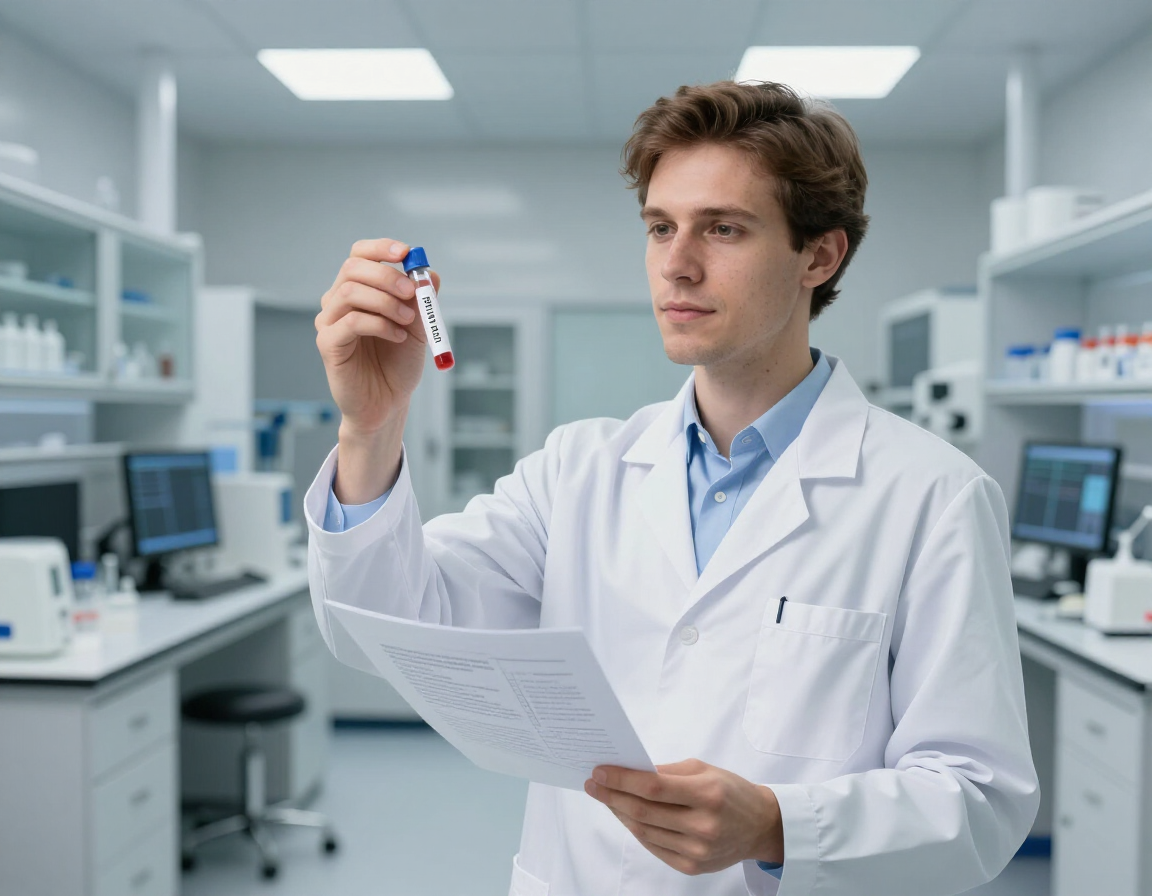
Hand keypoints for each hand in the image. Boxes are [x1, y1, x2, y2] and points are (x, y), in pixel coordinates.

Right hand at [314, 238, 440, 502]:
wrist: (388, 402)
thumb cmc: (398, 364)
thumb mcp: (419, 327)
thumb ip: (423, 300)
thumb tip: (430, 273)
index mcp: (358, 290)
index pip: (359, 255)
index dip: (380, 248)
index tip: (405, 253)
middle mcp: (338, 301)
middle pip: (353, 268)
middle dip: (387, 276)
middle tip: (412, 292)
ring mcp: (329, 322)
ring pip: (350, 292)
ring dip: (386, 302)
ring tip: (407, 322)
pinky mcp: (327, 344)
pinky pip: (350, 322)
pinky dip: (379, 324)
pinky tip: (397, 337)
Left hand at [584, 759, 782, 875]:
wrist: (760, 826)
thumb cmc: (730, 791)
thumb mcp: (704, 769)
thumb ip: (667, 772)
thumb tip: (629, 771)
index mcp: (707, 794)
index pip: (652, 787)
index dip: (621, 779)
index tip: (600, 771)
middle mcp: (702, 825)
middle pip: (643, 811)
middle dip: (612, 796)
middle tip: (593, 784)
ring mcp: (697, 850)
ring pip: (644, 831)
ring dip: (620, 813)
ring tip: (607, 798)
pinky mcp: (691, 866)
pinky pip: (653, 846)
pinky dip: (636, 830)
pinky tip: (626, 815)